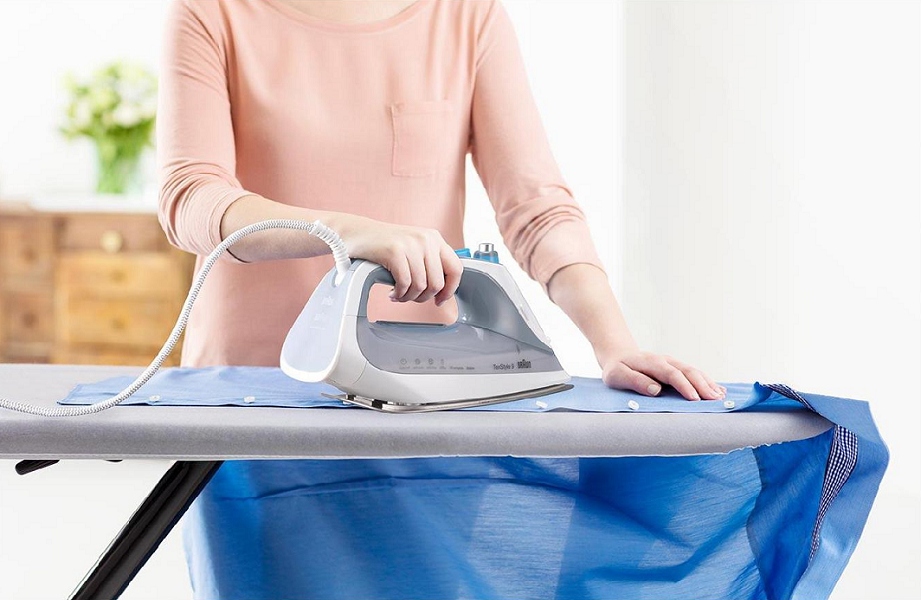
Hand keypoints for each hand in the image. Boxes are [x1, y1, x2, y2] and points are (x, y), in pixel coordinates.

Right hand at [334, 214, 461, 305]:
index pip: (456, 268)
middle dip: (424, 297)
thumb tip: (443, 291)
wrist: (357, 233)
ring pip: (421, 286)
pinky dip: (400, 294)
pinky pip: (405, 284)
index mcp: (435, 238)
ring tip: (400, 295)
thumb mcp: (414, 248)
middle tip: (412, 298)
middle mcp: (426, 239)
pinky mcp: (395, 251)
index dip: (450, 290)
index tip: (440, 300)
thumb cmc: (384, 245)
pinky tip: (393, 293)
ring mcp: (411, 244)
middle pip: (438, 282)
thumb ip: (430, 263)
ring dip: (409, 297)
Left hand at [600, 349, 725, 400]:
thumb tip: (656, 390)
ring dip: (708, 383)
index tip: (694, 399)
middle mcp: (665, 360)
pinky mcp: (677, 368)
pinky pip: (695, 373)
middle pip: (688, 371)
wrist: (619, 356)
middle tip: (715, 401)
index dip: (684, 386)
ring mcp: (673, 363)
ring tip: (721, 397)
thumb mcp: (617, 376)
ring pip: (694, 371)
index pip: (671, 373)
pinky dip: (707, 382)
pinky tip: (719, 391)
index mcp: (651, 362)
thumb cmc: (617, 369)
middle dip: (702, 385)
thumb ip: (635, 381)